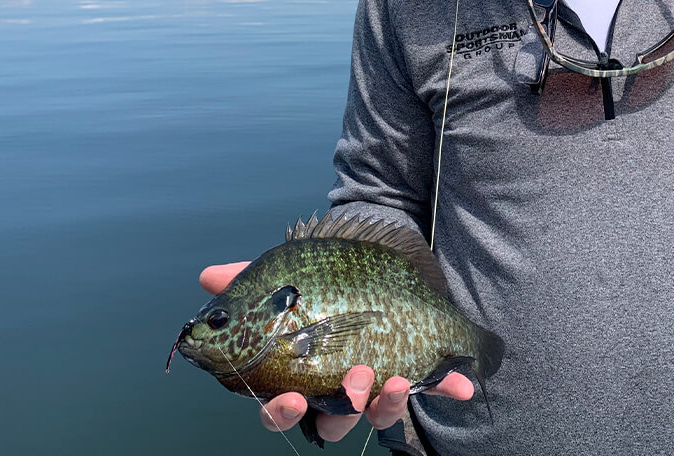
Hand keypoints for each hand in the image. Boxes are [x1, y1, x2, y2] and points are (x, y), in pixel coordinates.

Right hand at [198, 262, 474, 442]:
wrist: (374, 251)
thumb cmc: (321, 275)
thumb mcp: (288, 274)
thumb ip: (251, 279)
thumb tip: (210, 278)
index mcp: (300, 375)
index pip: (282, 410)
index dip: (282, 413)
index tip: (292, 400)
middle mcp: (338, 387)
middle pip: (335, 422)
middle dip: (345, 409)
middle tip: (355, 381)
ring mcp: (378, 381)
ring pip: (380, 413)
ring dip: (389, 403)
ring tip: (395, 380)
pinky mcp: (417, 364)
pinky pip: (434, 385)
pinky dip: (448, 387)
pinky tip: (463, 387)